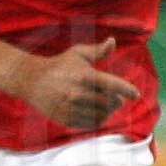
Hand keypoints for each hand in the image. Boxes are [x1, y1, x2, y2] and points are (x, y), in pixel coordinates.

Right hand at [11, 39, 141, 129]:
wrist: (30, 80)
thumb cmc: (58, 65)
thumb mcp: (77, 54)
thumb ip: (97, 50)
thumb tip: (112, 41)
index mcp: (84, 76)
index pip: (113, 85)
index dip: (127, 90)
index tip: (135, 94)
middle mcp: (78, 93)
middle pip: (110, 102)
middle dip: (117, 101)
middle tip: (116, 99)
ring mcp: (70, 107)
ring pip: (101, 115)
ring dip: (108, 112)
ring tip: (107, 106)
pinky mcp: (65, 118)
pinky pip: (89, 124)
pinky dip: (97, 120)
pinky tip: (96, 113)